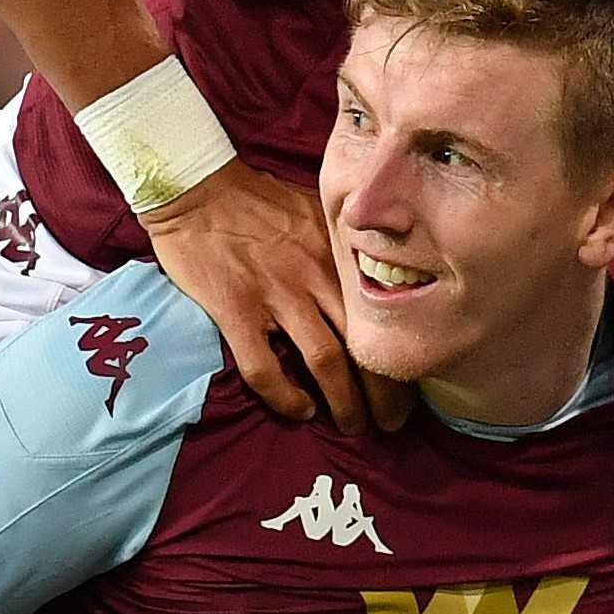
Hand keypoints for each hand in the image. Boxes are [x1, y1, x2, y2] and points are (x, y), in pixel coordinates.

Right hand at [142, 158, 401, 429]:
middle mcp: (316, 275)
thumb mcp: (318, 210)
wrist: (198, 186)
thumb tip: (379, 273)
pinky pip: (265, 368)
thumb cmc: (258, 198)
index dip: (402, 350)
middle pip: (365, 342)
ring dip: (344, 403)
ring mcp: (276, 294)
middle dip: (386, 392)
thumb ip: (345, 245)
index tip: (415, 380)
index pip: (385, 310)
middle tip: (392, 423)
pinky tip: (300, 410)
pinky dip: (285, 398)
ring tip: (353, 427)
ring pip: (326, 362)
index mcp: (339, 252)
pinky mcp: (237, 309)